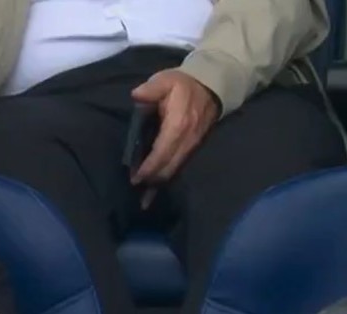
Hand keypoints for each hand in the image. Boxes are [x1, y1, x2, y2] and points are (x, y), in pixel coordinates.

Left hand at [130, 69, 220, 189]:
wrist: (212, 86)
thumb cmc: (184, 84)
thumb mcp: (166, 80)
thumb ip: (151, 89)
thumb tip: (136, 96)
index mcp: (178, 125)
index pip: (162, 152)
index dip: (149, 167)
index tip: (135, 178)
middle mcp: (187, 140)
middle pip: (169, 167)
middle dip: (152, 180)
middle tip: (134, 187)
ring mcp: (192, 146)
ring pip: (175, 171)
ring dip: (159, 185)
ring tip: (143, 199)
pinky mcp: (193, 149)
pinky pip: (179, 168)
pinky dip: (167, 181)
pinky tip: (156, 193)